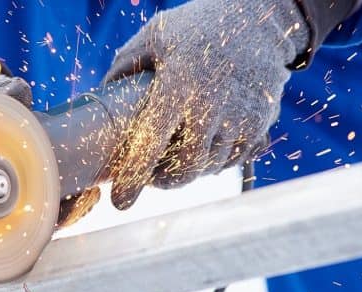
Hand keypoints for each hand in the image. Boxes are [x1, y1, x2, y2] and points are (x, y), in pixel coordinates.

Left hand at [103, 0, 308, 209]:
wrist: (260, 21)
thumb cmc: (199, 28)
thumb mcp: (156, 35)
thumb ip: (125, 66)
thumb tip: (101, 96)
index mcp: (178, 86)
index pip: (151, 143)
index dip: (134, 177)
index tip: (121, 201)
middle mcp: (211, 106)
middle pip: (185, 169)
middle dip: (165, 181)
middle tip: (153, 178)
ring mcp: (240, 118)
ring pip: (210, 167)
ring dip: (191, 170)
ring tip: (179, 157)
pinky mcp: (259, 124)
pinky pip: (232, 160)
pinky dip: (215, 161)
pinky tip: (205, 146)